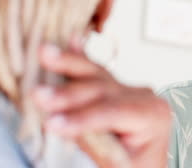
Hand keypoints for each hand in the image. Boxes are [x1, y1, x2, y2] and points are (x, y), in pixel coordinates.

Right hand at [32, 43, 171, 167]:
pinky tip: (69, 38)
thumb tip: (62, 124)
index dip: (82, 117)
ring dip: (68, 63)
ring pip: (96, 73)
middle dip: (67, 94)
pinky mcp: (115, 85)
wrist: (143, 166)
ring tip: (44, 52)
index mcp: (153, 115)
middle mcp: (144, 95)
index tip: (52, 123)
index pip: (114, 113)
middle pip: (102, 90)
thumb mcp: (121, 163)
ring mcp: (130, 87)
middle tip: (38, 96)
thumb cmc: (134, 166)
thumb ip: (98, 144)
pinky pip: (95, 68)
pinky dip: (80, 54)